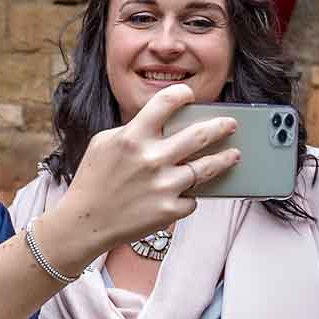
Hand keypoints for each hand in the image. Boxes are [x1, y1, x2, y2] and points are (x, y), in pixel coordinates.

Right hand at [41, 84, 240, 272]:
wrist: (84, 223)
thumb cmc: (93, 181)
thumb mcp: (103, 143)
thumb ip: (132, 129)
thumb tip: (161, 122)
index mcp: (133, 136)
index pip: (167, 102)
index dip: (183, 94)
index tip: (190, 96)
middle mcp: (151, 159)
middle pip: (200, 134)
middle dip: (221, 126)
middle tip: (230, 125)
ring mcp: (163, 186)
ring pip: (207, 168)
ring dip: (224, 160)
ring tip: (233, 155)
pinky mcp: (169, 210)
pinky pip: (192, 198)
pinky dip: (190, 195)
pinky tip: (189, 192)